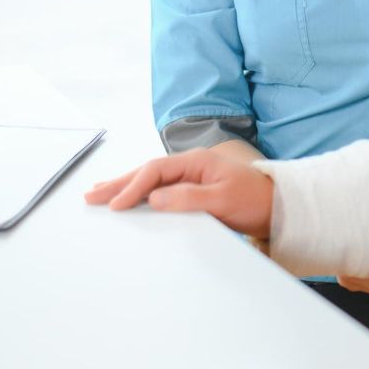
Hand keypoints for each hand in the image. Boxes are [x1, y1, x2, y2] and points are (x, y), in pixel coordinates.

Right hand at [84, 149, 274, 235]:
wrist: (277, 207)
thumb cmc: (254, 200)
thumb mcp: (222, 200)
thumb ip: (188, 198)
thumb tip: (154, 198)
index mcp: (196, 162)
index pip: (155, 171)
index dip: (133, 186)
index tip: (116, 204)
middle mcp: (191, 165)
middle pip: (147, 172)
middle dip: (119, 183)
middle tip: (91, 195)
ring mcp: (192, 176)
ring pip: (151, 180)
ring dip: (125, 187)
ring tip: (100, 193)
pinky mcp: (193, 190)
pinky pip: (160, 189)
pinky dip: (141, 194)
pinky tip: (130, 200)